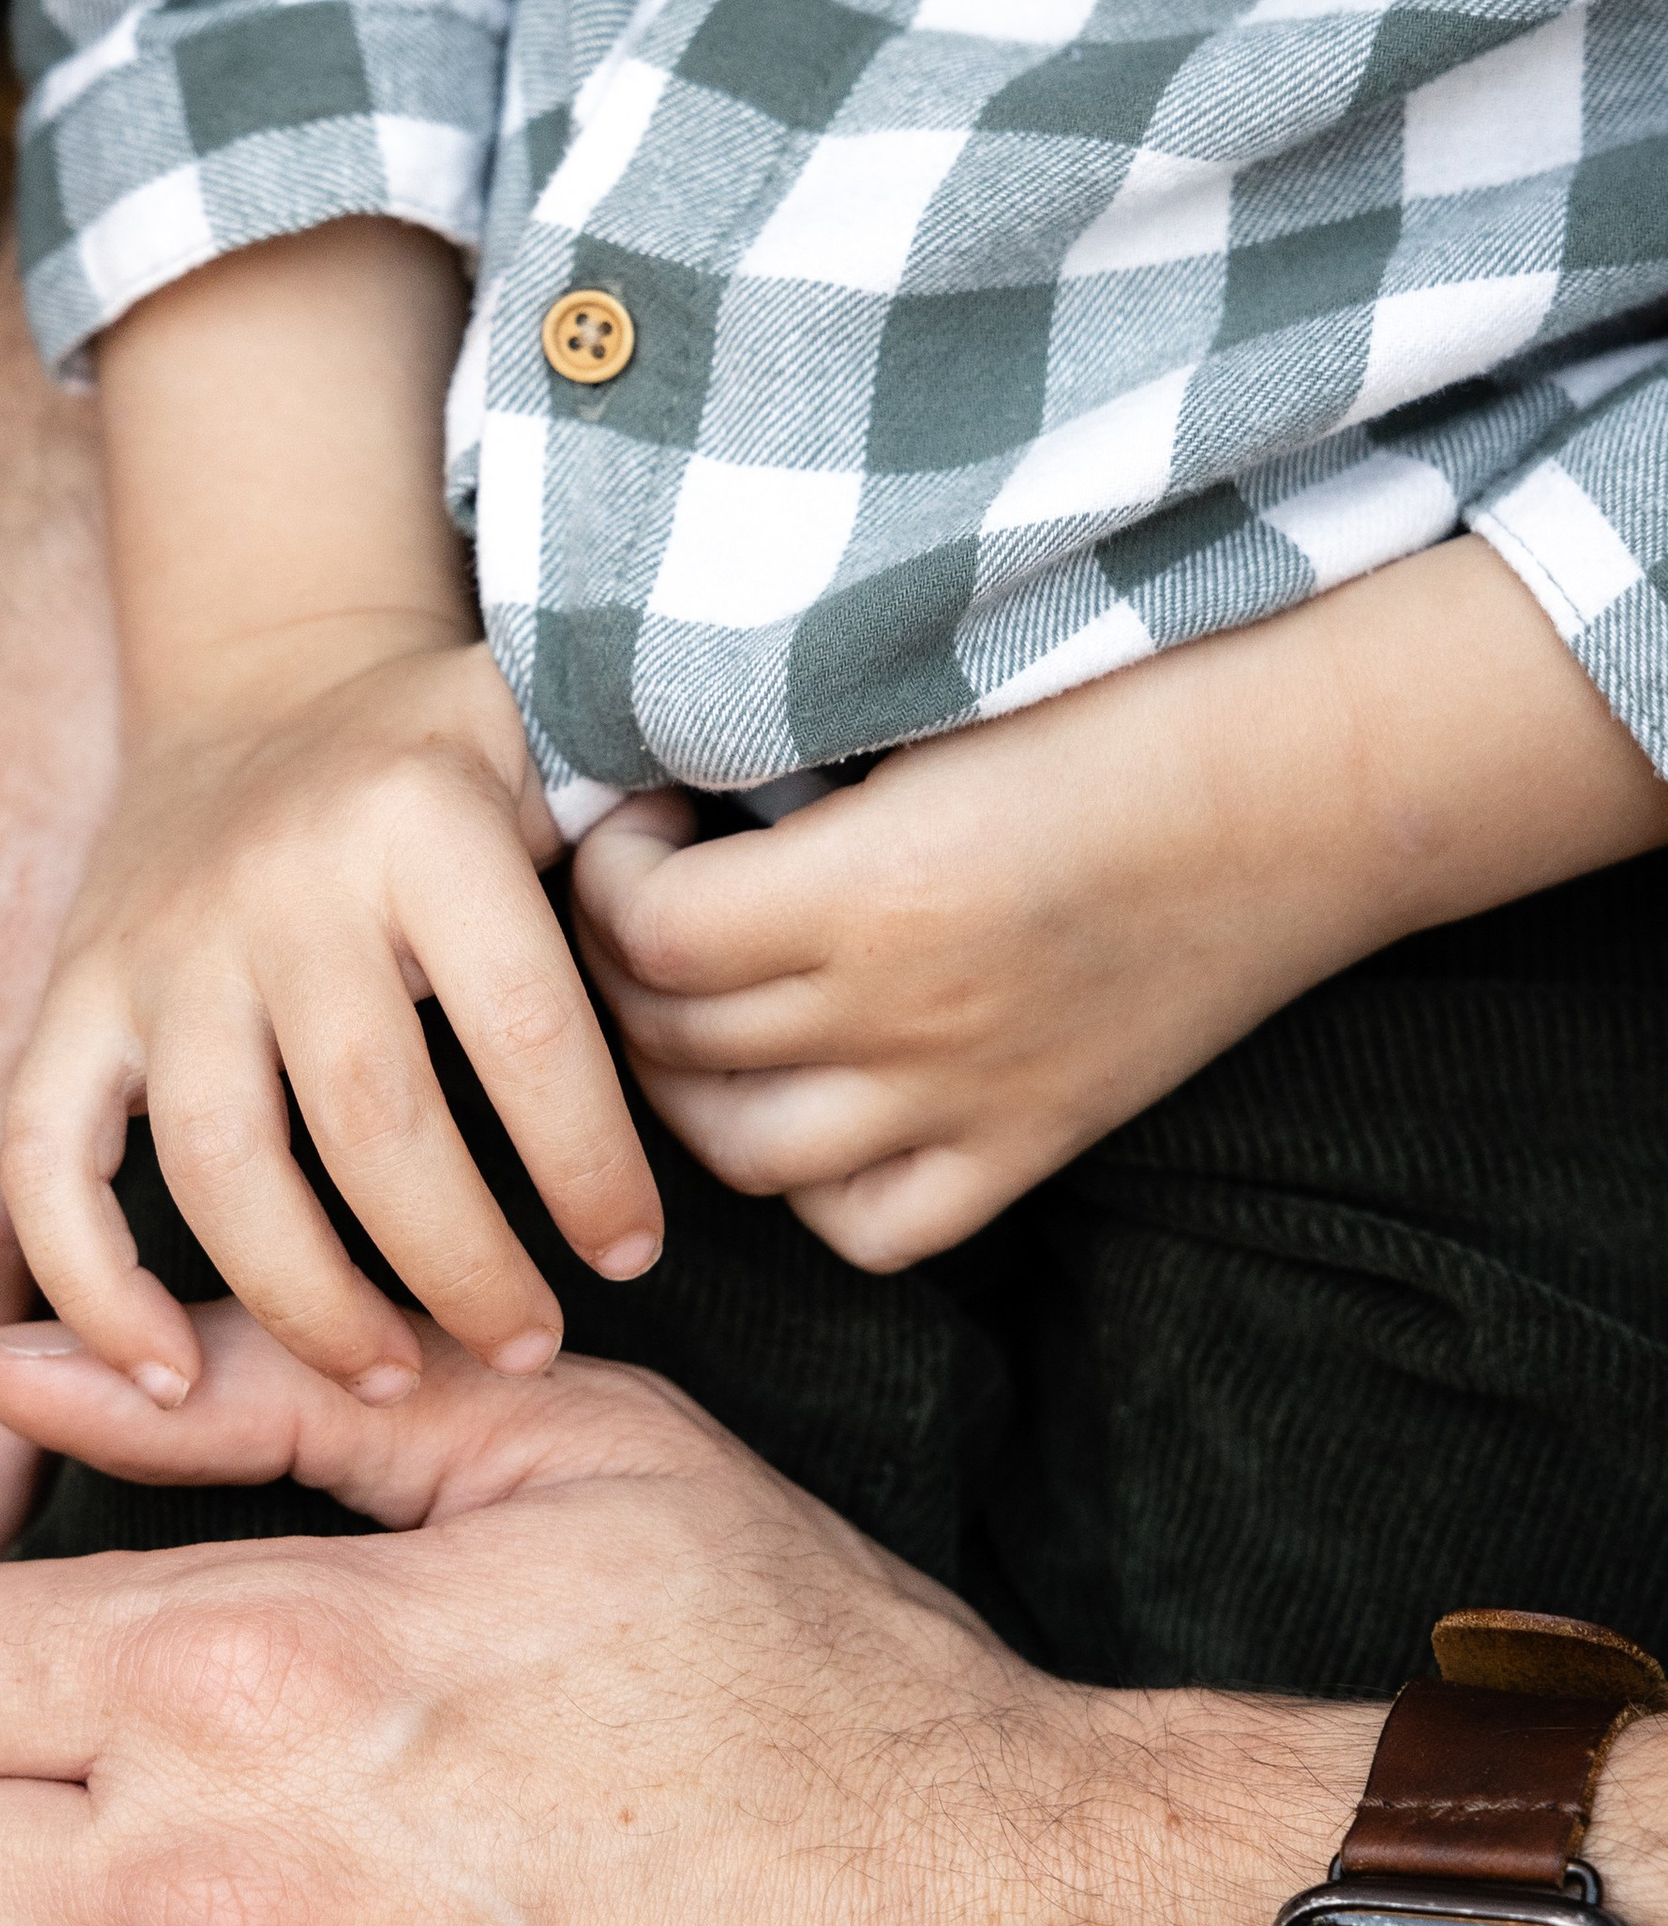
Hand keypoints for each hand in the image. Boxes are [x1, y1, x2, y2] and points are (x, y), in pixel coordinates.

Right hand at [0, 631, 659, 1410]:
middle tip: (526, 1349)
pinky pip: (46, 1158)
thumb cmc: (446, 755)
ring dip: (308, 1300)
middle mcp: (281, 881)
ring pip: (218, 1163)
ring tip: (391, 1376)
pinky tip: (172, 1374)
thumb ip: (641, 842)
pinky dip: (92, 1283)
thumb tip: (748, 957)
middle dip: (459, 1266)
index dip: (586, 1161)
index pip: (523, 1021)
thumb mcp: (557, 746)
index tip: (630, 1253)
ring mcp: (160, 943)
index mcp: (423, 819)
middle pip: (372, 1120)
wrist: (262, 675)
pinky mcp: (73, 994)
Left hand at [577, 537, 1667, 1272]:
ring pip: (738, 1153)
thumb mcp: (928, 707)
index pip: (644, 927)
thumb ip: (790, 763)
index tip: (638, 816)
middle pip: (671, 1041)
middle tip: (642, 902)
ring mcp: (970, 1101)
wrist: (1319, 784)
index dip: (606, 869)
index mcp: (869, 887)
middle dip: (617, 970)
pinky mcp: (1034, 1149)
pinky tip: (806, 1102)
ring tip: (693, 1006)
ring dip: (681, 1086)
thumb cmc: (1129, 699)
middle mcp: (906, 1016)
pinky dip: (809, 1186)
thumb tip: (657, 782)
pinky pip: (868, 1227)